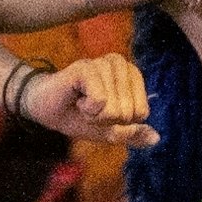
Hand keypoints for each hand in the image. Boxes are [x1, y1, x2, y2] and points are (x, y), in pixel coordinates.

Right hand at [20, 53, 156, 146]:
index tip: (102, 112)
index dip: (119, 122)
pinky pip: (100, 102)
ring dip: (94, 115)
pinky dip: (87, 109)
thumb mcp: (109, 131)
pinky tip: (76, 98)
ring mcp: (103, 63)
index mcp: (132, 76)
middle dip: (105, 120)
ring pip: (114, 109)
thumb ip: (133, 134)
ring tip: (82, 103)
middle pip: (128, 113)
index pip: (141, 113)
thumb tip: (156, 138)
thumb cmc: (78, 117)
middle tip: (88, 108)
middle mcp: (121, 64)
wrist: (45, 111)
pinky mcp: (86, 67)